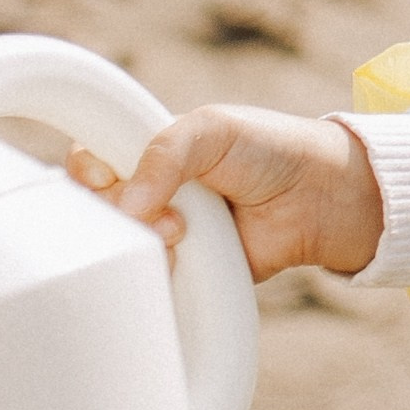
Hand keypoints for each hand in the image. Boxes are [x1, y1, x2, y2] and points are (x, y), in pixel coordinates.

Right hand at [67, 105, 383, 281]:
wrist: (319, 198)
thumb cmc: (269, 149)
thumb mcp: (210, 130)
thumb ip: (162, 154)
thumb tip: (127, 206)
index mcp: (147, 151)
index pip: (90, 162)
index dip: (89, 172)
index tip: (107, 175)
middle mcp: (152, 193)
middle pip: (99, 210)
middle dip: (122, 212)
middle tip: (166, 210)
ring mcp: (167, 233)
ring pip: (123, 248)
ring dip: (146, 243)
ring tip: (184, 231)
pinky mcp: (188, 269)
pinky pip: (154, 279)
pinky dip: (160, 272)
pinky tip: (184, 258)